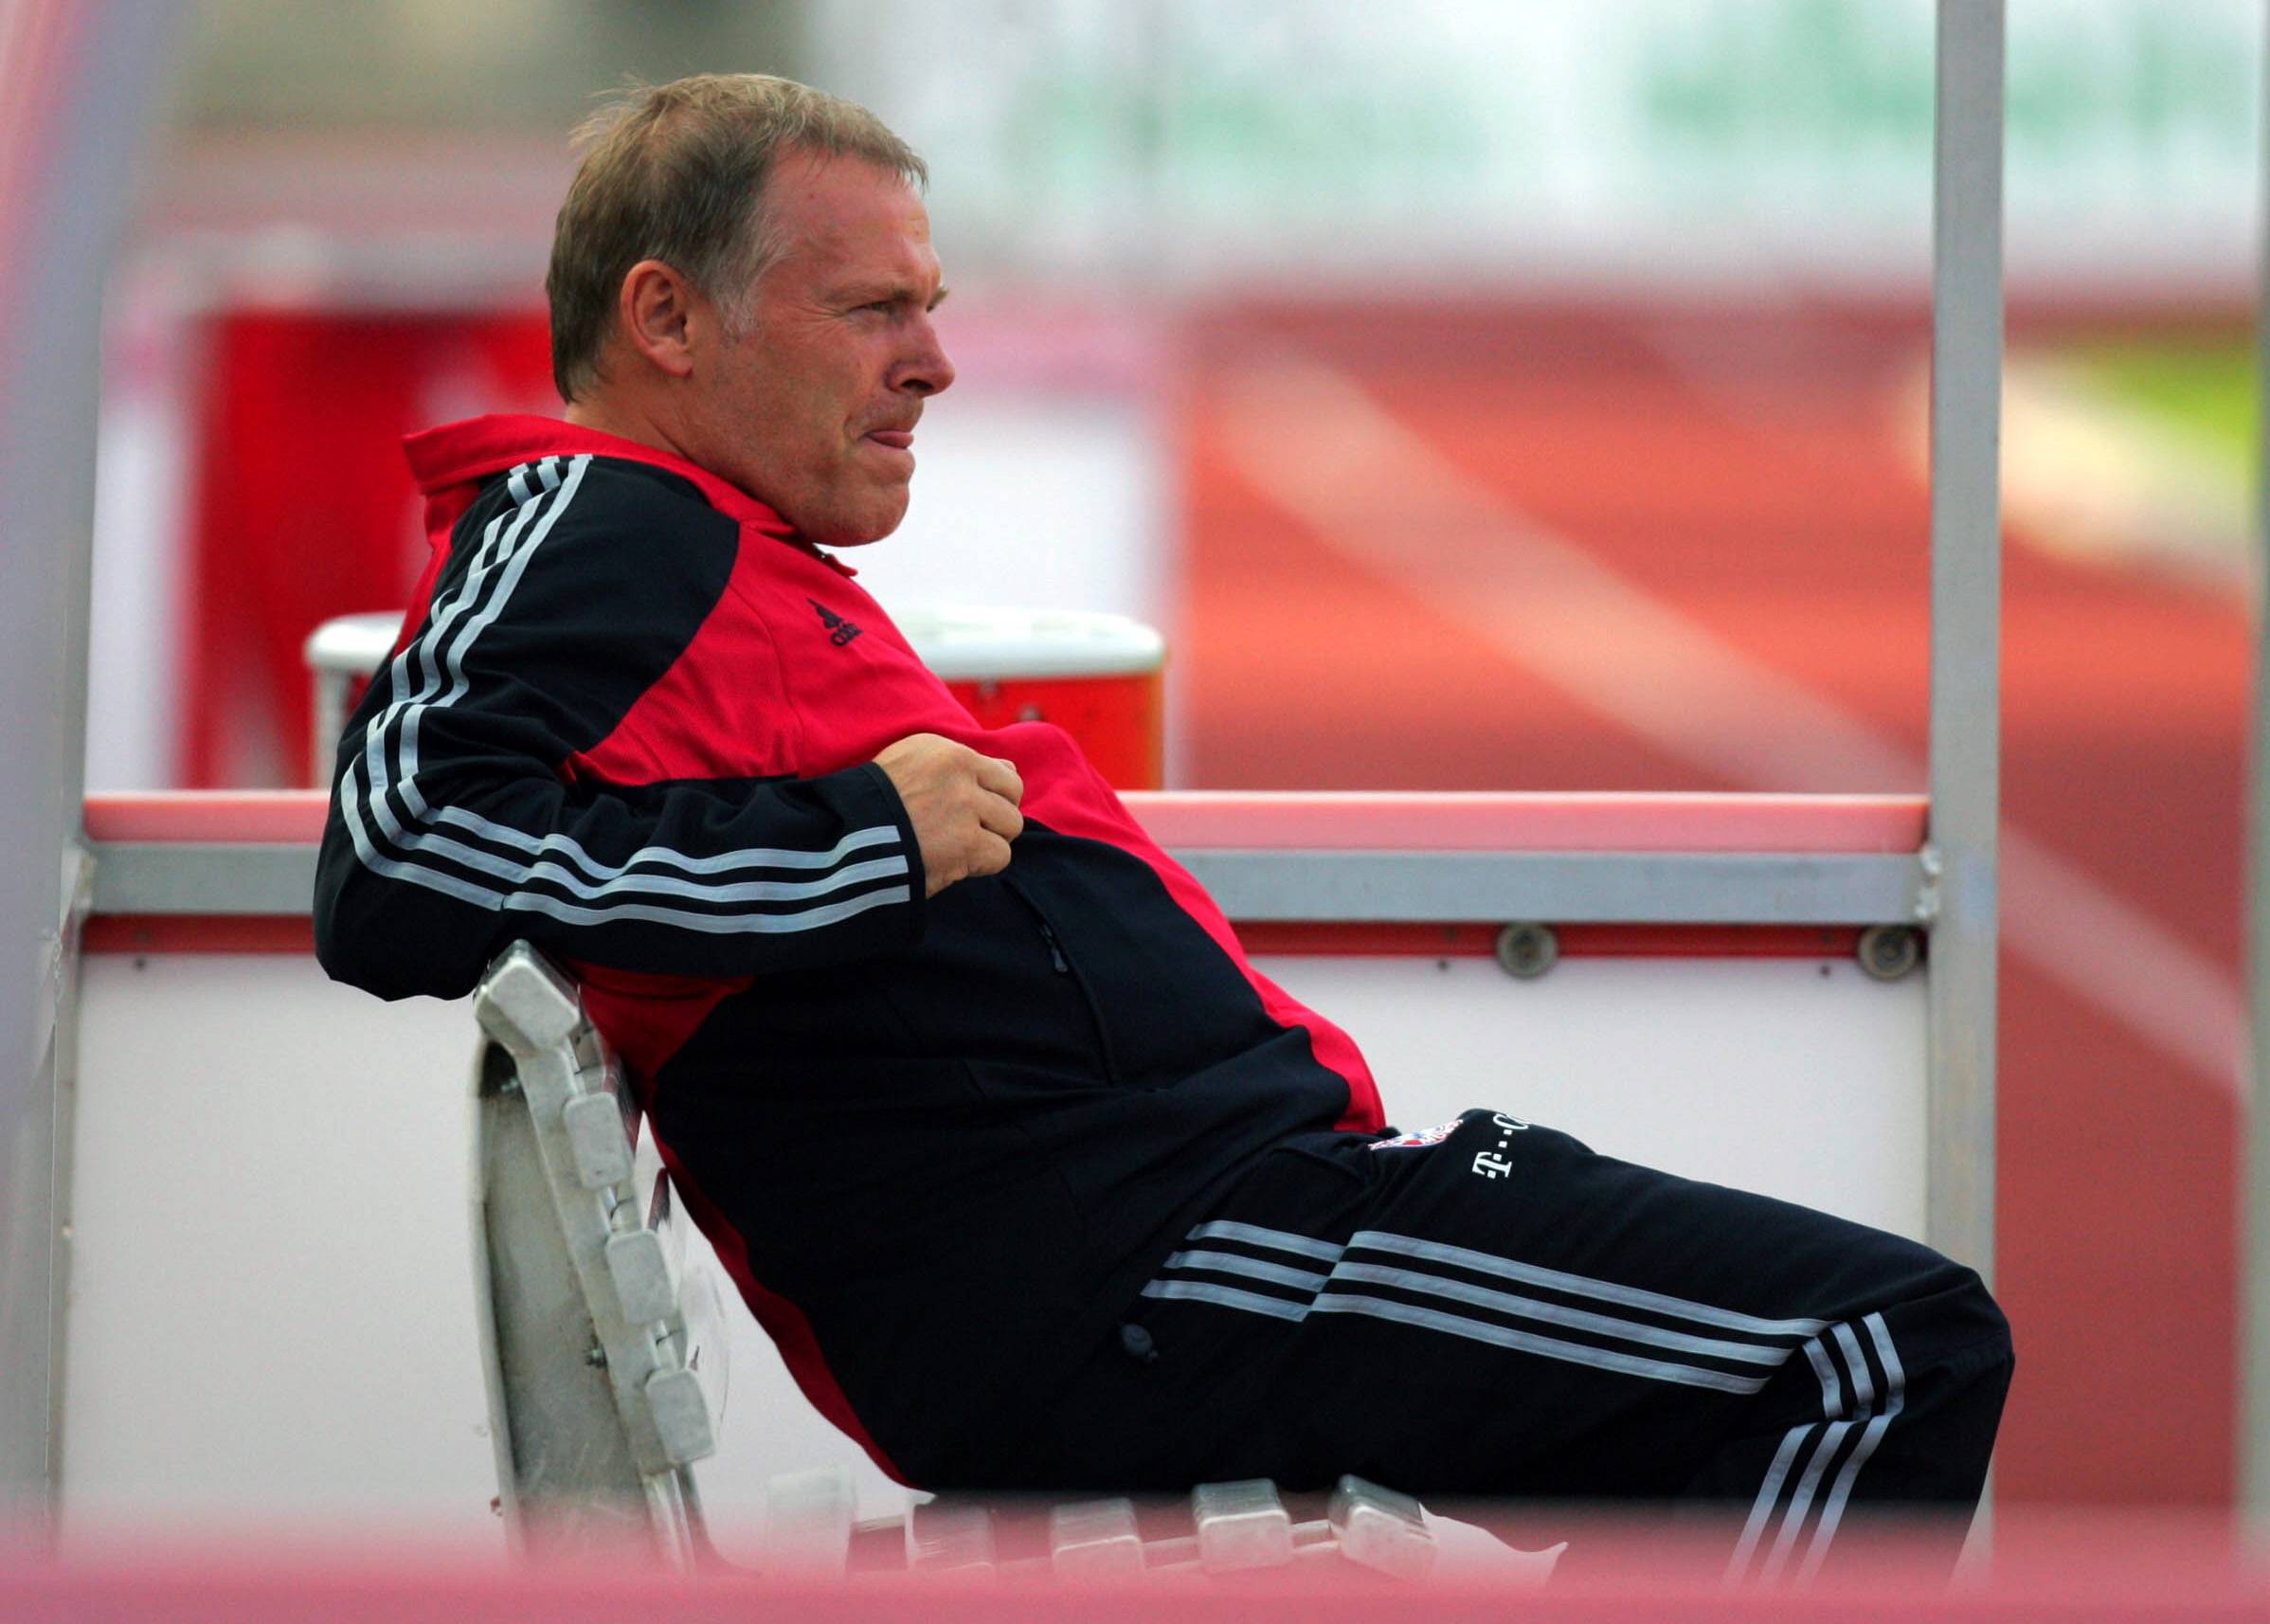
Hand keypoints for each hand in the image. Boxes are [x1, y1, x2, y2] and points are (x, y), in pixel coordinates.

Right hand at [872, 734, 1024, 896]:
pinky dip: (980, 865)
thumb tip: (1011, 769)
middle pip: (1013, 794)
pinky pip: (1000, 855)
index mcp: (945, 751)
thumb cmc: (870, 807)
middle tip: (966, 832)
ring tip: (956, 848)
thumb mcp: (907, 765)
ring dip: (989, 841)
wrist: (843, 838)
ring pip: (1011, 825)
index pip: (1002, 770)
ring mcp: (964, 806)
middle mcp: (959, 771)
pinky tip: (954, 864)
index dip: (990, 797)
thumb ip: (958, 766)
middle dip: (996, 816)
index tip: (967, 813)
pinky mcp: (966, 842)